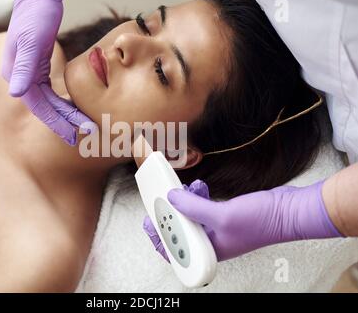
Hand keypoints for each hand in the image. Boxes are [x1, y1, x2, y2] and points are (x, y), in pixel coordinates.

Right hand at [2, 0, 92, 144]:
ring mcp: (29, 73)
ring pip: (49, 101)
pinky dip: (63, 101)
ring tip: (84, 125)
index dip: (56, 121)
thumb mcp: (31, 41)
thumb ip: (23, 67)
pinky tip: (75, 108)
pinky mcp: (38, 67)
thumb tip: (15, 93)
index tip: (73, 134)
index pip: (37, 105)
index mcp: (16, 74)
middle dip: (64, 121)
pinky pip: (51, 91)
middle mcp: (20, 77)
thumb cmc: (35, 15)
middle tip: (86, 133)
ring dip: (66, 113)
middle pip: (45, 106)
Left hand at [143, 179, 342, 261]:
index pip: (175, 250)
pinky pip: (203, 207)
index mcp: (209, 251)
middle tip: (162, 199)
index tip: (149, 220)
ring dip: (186, 202)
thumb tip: (171, 199)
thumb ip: (193, 207)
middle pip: (180, 231)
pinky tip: (200, 186)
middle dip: (170, 214)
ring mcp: (218, 229)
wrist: (289, 212)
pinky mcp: (224, 216)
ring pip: (191, 217)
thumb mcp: (221, 215)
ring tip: (186, 188)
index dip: (159, 236)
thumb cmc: (262, 222)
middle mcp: (211, 242)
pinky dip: (198, 197)